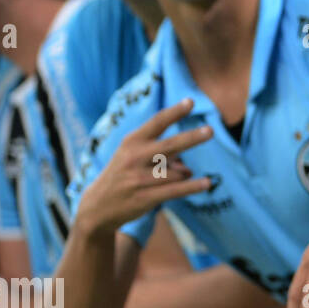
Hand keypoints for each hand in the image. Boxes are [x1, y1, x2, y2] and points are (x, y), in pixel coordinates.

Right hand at [75, 99, 211, 236]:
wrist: (97, 205)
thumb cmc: (124, 173)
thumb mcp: (134, 155)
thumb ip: (163, 154)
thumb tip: (187, 168)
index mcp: (132, 141)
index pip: (157, 122)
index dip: (175, 112)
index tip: (191, 102)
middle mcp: (134, 158)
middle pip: (170, 145)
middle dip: (191, 138)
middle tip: (210, 131)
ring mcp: (139, 179)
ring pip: (177, 172)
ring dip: (184, 173)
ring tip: (178, 174)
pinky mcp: (145, 198)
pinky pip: (176, 190)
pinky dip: (193, 186)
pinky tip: (207, 183)